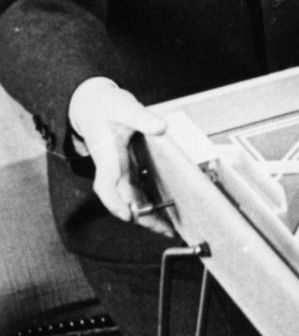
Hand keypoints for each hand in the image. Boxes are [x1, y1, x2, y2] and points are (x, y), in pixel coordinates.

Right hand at [69, 79, 171, 233]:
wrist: (91, 105)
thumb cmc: (105, 106)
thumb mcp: (124, 107)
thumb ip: (141, 117)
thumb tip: (160, 127)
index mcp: (107, 155)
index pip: (107, 184)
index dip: (115, 202)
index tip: (127, 215)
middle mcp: (111, 168)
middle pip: (123, 199)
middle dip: (142, 217)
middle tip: (166, 231)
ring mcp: (118, 171)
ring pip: (130, 198)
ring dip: (148, 214)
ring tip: (170, 228)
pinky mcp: (125, 169)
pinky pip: (137, 189)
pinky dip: (149, 200)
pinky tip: (166, 208)